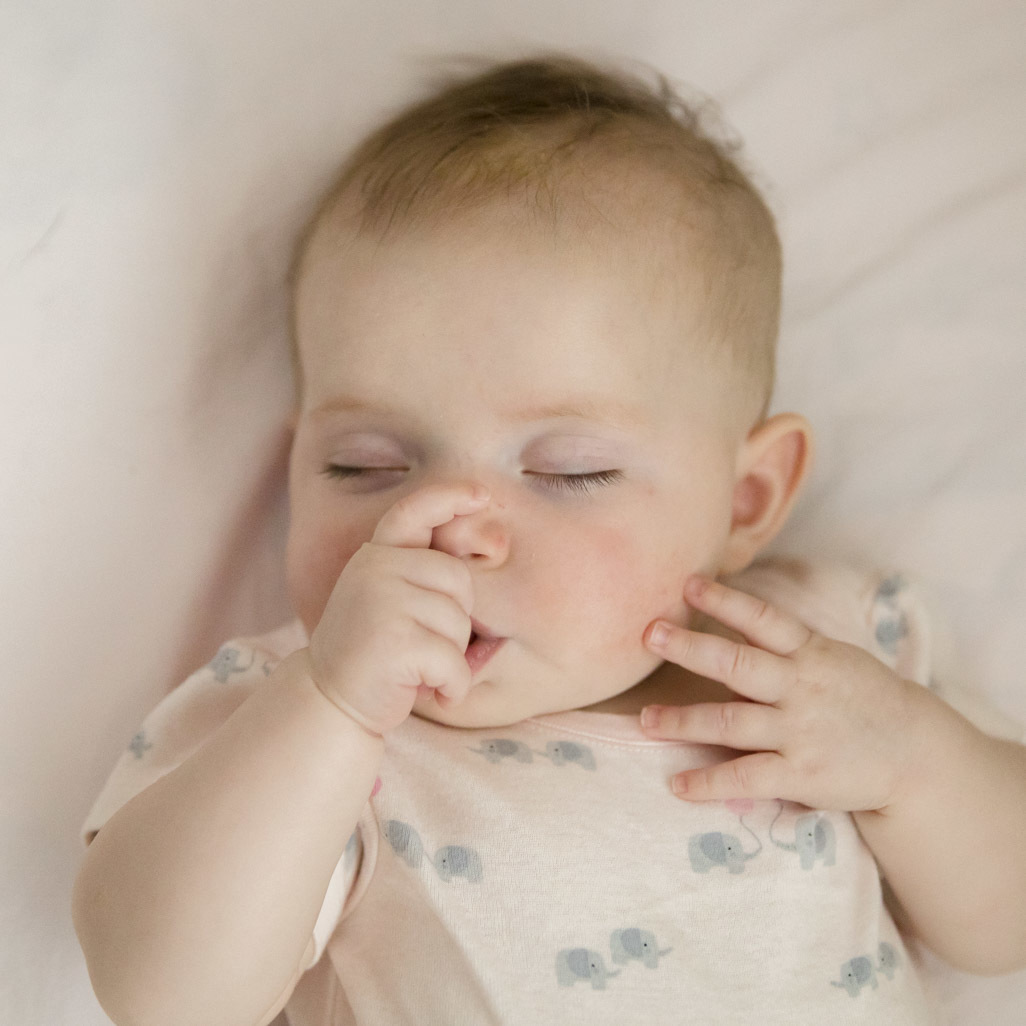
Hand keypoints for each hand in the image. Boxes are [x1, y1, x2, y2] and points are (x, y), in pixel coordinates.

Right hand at [305, 483, 488, 736]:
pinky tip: (430, 692)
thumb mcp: (392, 599)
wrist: (329, 702)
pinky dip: (452, 687)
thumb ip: (424, 573)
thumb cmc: (376, 652)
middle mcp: (376, 568)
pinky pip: (455, 663)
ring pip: (460, 624)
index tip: (482, 495)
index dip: (450, 497)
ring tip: (418, 668)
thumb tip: (495, 543)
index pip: (414, 511)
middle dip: (456, 620)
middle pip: (460, 579)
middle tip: (423, 646)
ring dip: (451, 658)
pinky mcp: (396, 641)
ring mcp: (383, 601)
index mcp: (377, 555)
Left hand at [639, 575, 929, 812]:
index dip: (725, 600)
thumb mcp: (833, 660)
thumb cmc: (862, 699)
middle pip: (736, 663)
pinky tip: (678, 785)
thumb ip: (784, 654)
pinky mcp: (802, 774)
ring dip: (682, 721)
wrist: (917, 754)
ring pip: (730, 722)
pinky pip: (746, 777)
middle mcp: (801, 687)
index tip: (688, 584)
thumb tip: (729, 650)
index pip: (763, 618)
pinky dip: (709, 782)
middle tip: (650, 634)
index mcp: (810, 652)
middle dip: (690, 648)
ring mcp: (800, 731)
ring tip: (646, 720)